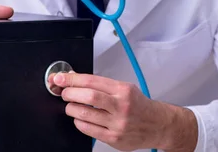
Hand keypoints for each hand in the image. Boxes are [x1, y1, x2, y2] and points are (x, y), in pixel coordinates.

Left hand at [48, 72, 197, 151]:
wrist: (157, 125)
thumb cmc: (138, 105)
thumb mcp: (123, 88)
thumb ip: (99, 84)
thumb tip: (73, 78)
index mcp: (123, 90)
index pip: (91, 81)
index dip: (71, 79)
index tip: (60, 78)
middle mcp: (121, 106)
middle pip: (88, 96)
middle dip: (69, 93)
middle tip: (64, 93)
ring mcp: (118, 124)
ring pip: (85, 114)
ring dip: (71, 108)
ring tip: (71, 105)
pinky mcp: (114, 139)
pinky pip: (88, 129)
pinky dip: (78, 122)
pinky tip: (80, 117)